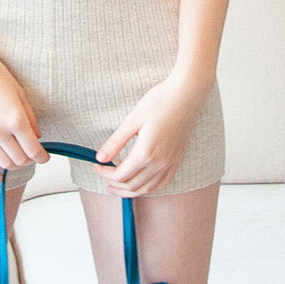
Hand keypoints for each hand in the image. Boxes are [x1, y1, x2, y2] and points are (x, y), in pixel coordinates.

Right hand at [0, 45, 48, 182]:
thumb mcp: (19, 92)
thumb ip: (30, 117)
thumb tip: (36, 136)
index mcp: (16, 119)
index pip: (34, 150)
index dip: (43, 157)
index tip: (45, 156)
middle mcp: (0, 131)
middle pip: (21, 160)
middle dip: (30, 159)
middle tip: (32, 153)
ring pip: (4, 163)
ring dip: (14, 164)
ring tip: (18, 157)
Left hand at [94, 73, 209, 195]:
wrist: (187, 93)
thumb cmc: (160, 101)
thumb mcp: (132, 120)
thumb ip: (116, 142)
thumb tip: (100, 158)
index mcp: (146, 153)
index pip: (120, 175)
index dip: (105, 174)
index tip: (97, 165)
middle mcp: (160, 162)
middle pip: (133, 185)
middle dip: (115, 185)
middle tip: (104, 177)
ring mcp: (171, 162)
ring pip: (148, 188)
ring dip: (131, 191)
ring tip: (118, 187)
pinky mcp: (178, 158)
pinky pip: (164, 182)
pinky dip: (150, 187)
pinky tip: (142, 184)